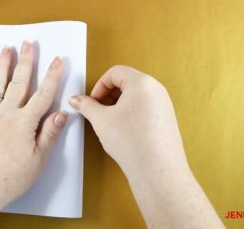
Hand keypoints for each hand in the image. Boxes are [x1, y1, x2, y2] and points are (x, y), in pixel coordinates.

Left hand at [0, 42, 67, 227]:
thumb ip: (49, 135)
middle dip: (27, 61)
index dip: (53, 76)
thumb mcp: (37, 161)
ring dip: (4, 64)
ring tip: (8, 48)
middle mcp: (5, 113)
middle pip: (20, 82)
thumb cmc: (6, 179)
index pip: (43, 94)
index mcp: (24, 123)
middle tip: (30, 43)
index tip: (59, 60)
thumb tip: (62, 114)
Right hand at [68, 65, 186, 178]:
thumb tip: (76, 100)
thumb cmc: (132, 142)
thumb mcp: (101, 120)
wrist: (157, 170)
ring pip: (136, 95)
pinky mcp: (167, 118)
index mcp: (142, 82)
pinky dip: (131, 113)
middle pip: (126, 81)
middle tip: (98, 112)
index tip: (92, 101)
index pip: (115, 72)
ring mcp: (164, 104)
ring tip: (110, 124)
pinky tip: (124, 132)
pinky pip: (145, 107)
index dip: (99, 85)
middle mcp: (156, 89)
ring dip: (119, 105)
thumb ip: (86, 106)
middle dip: (108, 95)